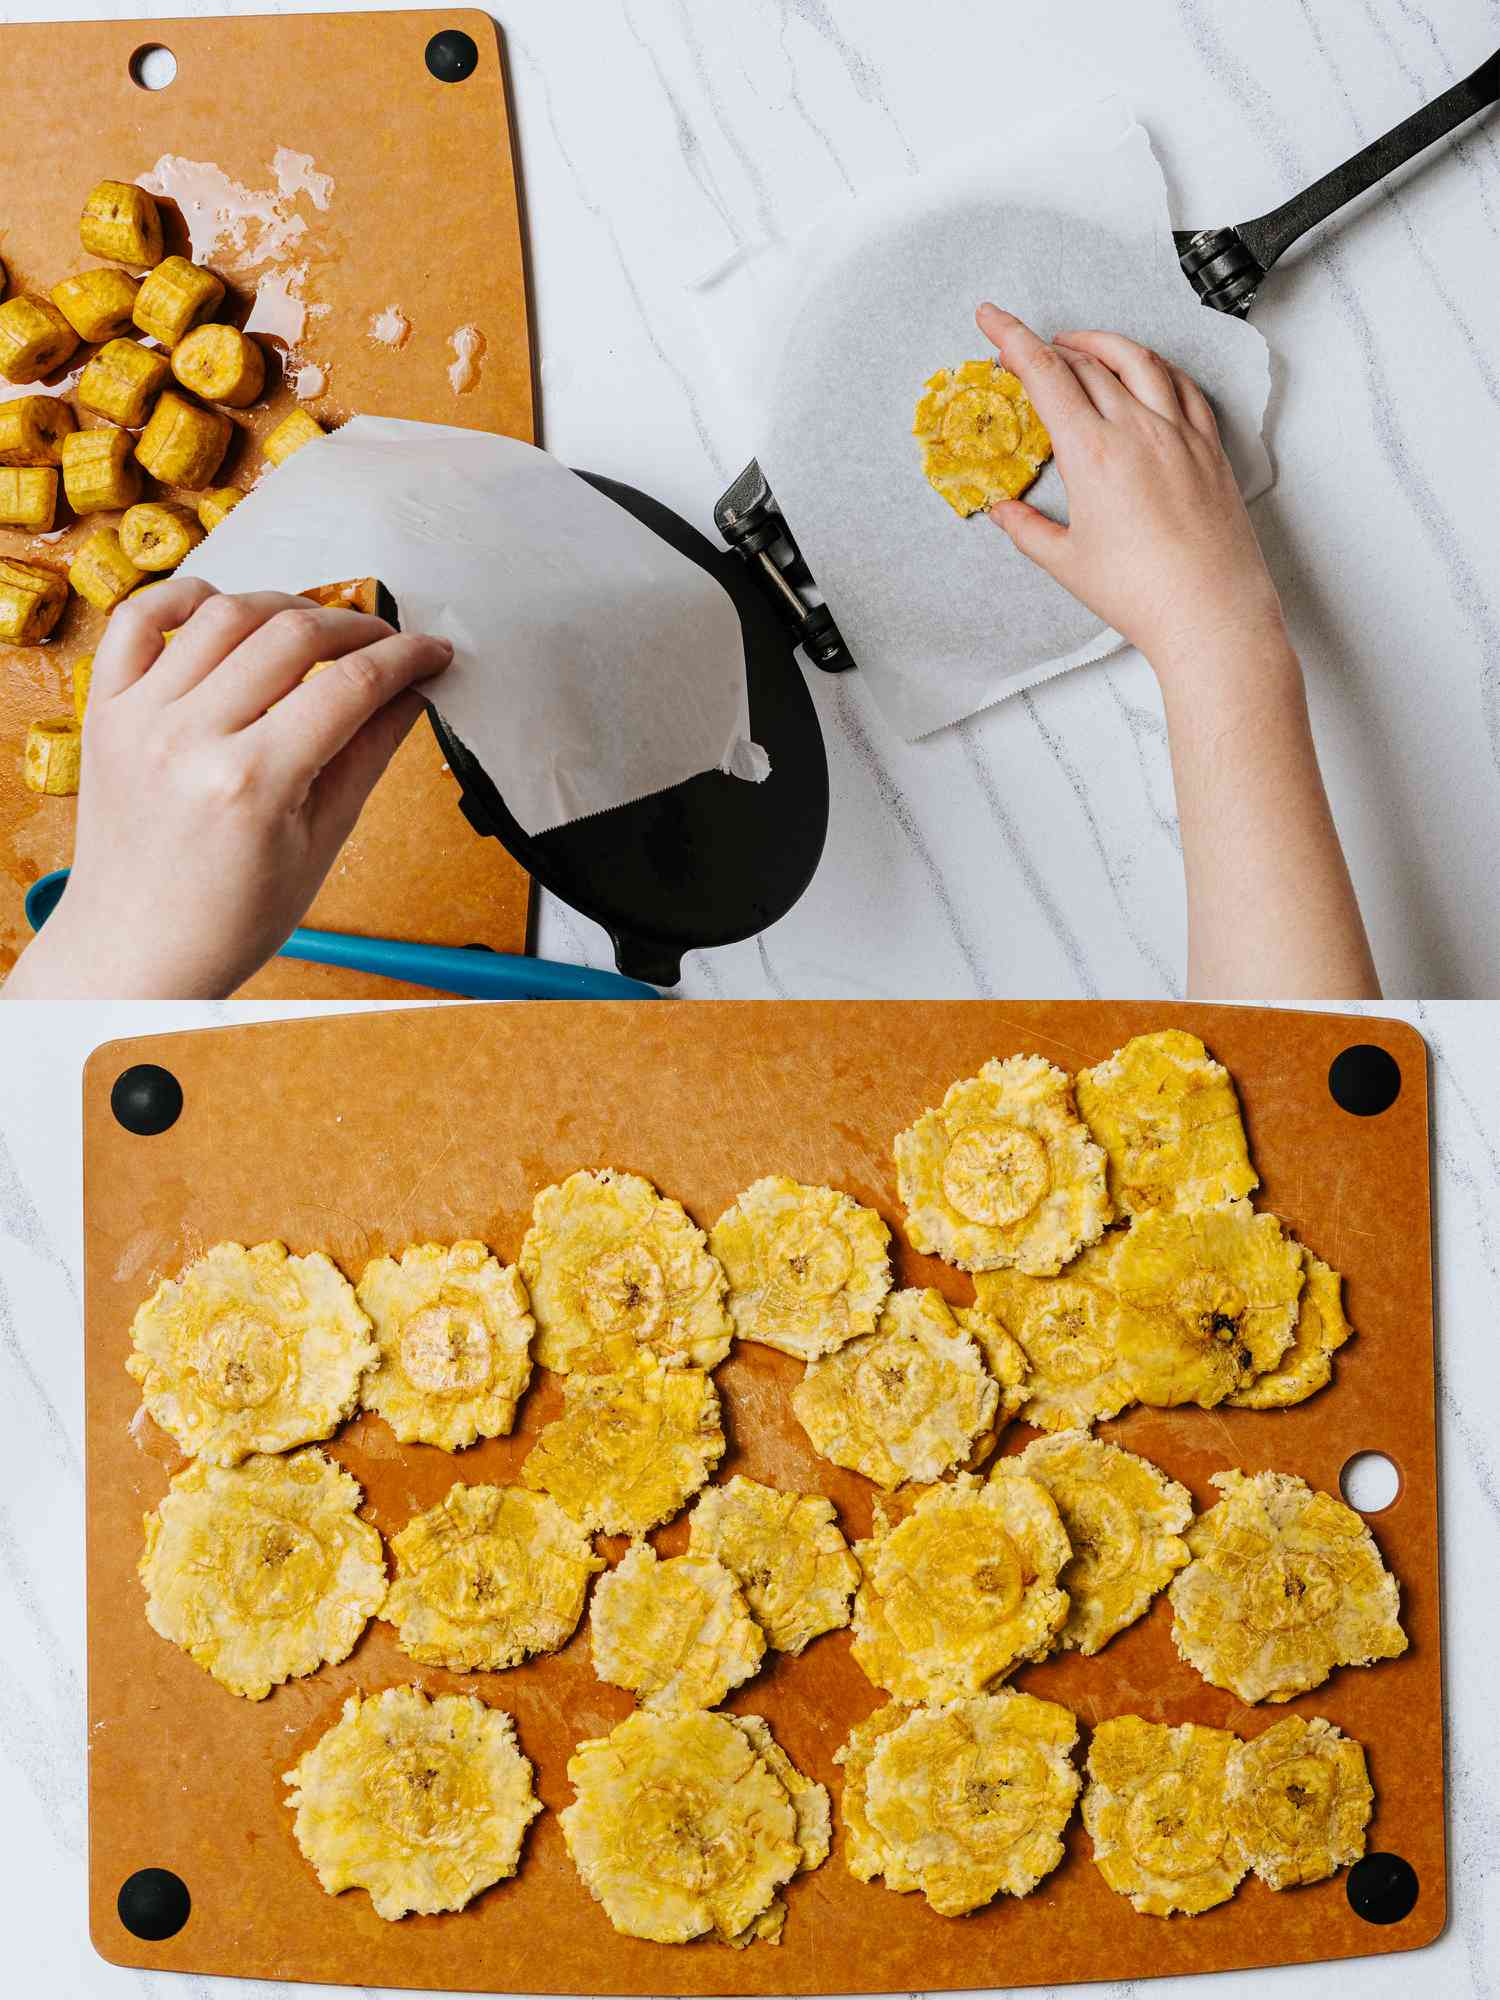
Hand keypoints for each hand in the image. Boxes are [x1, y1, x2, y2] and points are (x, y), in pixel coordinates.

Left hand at [8, 578, 450, 996]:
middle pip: (292, 634)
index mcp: (252, 783)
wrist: (138, 950)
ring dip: (283, 606)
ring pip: (223, 612)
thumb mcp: (321, 842)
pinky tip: (224, 609)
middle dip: (356, 627)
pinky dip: (184, 597)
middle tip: (385, 642)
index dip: (405, 658)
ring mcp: (139, 718)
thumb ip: (367, 754)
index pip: (349, 685)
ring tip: (314, 631)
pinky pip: (137, 618)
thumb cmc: (231, 917)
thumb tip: (411, 691)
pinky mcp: (105, 710)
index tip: (432, 652)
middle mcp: (189, 738)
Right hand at [975, 304, 1285, 673]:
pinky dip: (1154, 368)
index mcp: (1093, 453)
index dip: (1013, 339)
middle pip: (1087, 362)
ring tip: (1080, 346)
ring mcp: (1179, 433)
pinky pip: (1181, 386)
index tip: (991, 318)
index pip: (1046, 376)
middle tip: (1025, 349)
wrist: (1210, 613)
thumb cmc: (1141, 594)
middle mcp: (1137, 430)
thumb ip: (1026, 529)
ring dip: (1102, 343)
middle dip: (1048, 346)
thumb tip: (1001, 510)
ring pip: (1138, 361)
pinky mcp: (1209, 447)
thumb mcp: (1066, 563)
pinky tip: (1145, 374)